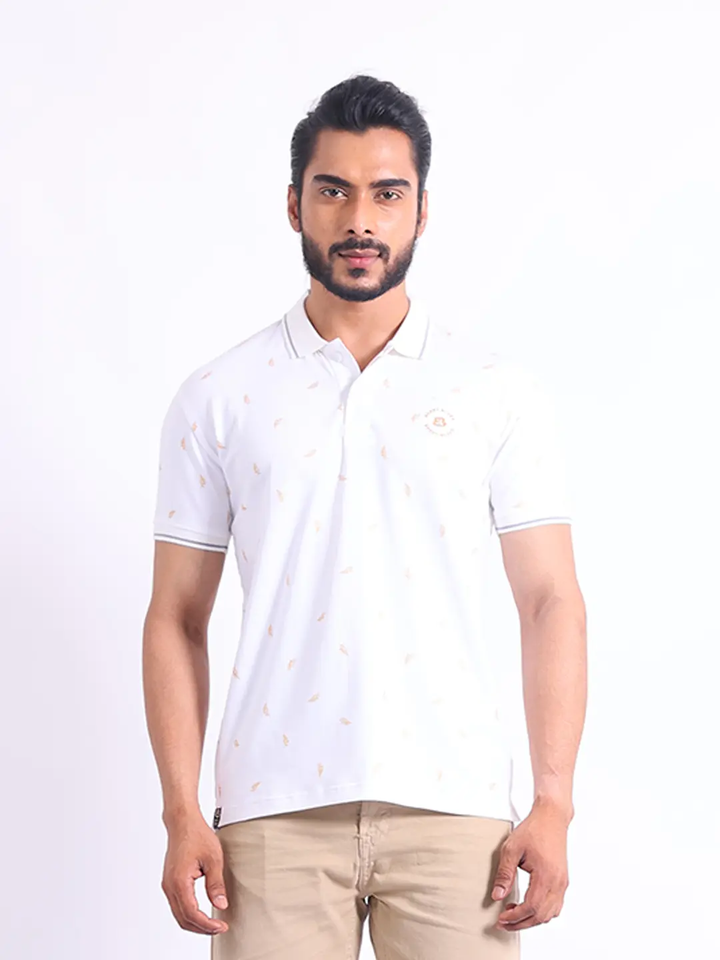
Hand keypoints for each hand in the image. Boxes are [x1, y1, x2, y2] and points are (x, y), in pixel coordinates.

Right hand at [161, 815, 229, 935]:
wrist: (182, 822)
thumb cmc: (197, 835)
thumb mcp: (213, 858)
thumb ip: (216, 884)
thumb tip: (221, 905)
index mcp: (179, 881)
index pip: (192, 913)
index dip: (207, 924)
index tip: (221, 926)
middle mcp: (170, 886)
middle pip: (183, 919)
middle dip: (202, 928)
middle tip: (219, 928)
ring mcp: (168, 884)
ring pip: (179, 914)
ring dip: (195, 923)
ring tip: (213, 924)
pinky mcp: (170, 882)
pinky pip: (177, 905)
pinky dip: (189, 914)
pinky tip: (202, 913)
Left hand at [490, 798, 570, 930]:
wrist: (551, 818)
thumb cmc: (533, 830)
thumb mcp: (511, 849)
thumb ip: (504, 874)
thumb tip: (497, 896)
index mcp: (546, 876)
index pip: (531, 908)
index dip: (515, 917)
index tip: (501, 918)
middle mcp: (558, 883)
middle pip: (541, 916)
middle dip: (521, 923)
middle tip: (504, 923)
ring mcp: (562, 883)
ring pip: (549, 914)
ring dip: (531, 919)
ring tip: (513, 914)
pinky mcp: (563, 881)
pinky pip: (555, 906)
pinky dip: (541, 912)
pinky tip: (527, 906)